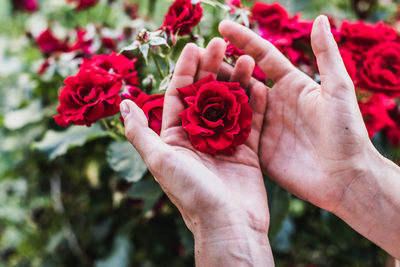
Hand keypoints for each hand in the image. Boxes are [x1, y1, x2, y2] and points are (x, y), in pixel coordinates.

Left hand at [121, 38, 273, 265]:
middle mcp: (199, 138)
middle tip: (221, 44)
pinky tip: (260, 84)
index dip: (185, 70)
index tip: (194, 47)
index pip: (179, 96)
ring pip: (231, 105)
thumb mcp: (160, 161)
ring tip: (246, 59)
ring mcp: (225, 143)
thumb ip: (140, 132)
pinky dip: (257, 104)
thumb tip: (123, 103)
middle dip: (212, 69)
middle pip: (206, 96)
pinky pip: (252, 122)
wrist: (228, 227)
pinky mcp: (247, 152)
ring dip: (237, 81)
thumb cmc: (191, 195)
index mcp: (176, 138)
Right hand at [219, 16, 399, 257]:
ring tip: (193, 79)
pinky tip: (199, 114)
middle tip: (200, 54)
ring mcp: (263, 125)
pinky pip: (233, 131)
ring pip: (234, 104)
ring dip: (215, 91)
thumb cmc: (346, 132)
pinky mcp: (257, 148)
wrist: (344, 177)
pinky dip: (217, 122)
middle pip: (243, 78)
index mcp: (291, 84)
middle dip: (222, 65)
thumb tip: (321, 18)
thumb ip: (327, 55)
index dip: (243, 39)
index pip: (263, 55)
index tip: (222, 26)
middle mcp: (274, 102)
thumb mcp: (339, 90)